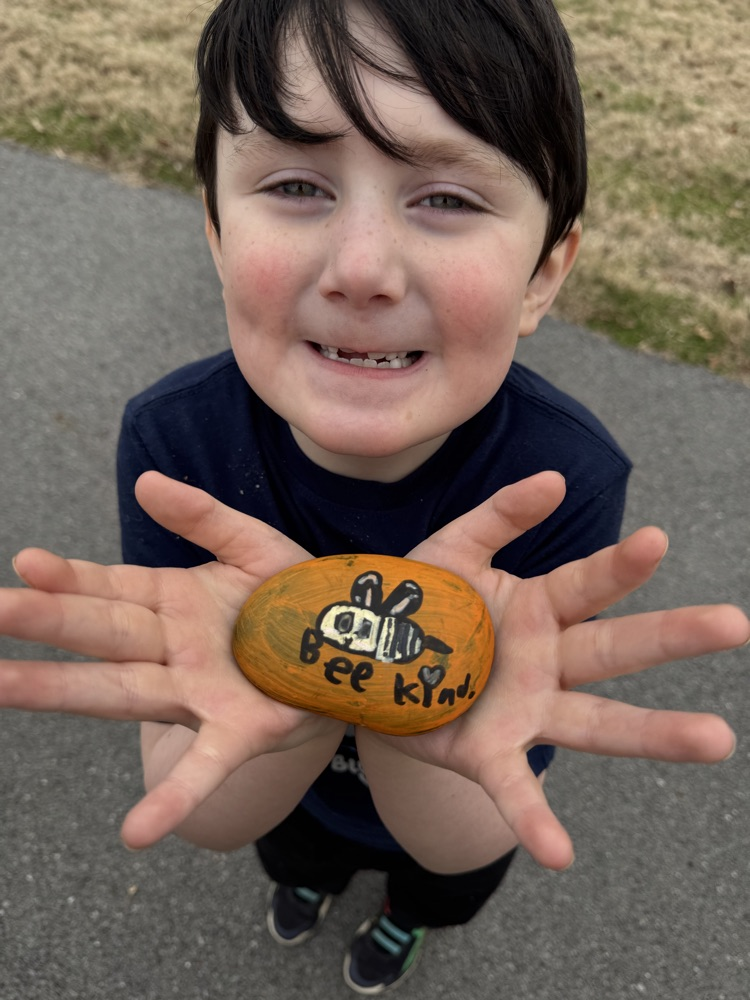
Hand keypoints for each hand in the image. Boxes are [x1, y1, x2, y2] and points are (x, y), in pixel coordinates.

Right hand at [0, 471, 340, 847]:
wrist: (350, 648)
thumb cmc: (293, 598)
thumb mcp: (254, 546)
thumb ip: (204, 516)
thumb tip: (145, 482)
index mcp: (172, 602)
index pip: (107, 587)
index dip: (68, 577)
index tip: (26, 564)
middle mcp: (172, 648)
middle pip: (100, 634)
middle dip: (45, 623)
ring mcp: (199, 693)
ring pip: (122, 691)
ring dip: (63, 692)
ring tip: (1, 687)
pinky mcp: (241, 731)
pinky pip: (204, 767)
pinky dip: (173, 797)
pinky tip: (137, 832)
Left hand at [393, 471, 748, 868]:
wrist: (369, 662)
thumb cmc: (421, 602)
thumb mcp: (451, 550)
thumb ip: (498, 516)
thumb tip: (554, 480)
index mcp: (539, 607)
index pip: (588, 583)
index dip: (619, 564)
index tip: (656, 540)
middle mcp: (547, 660)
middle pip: (616, 650)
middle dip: (672, 636)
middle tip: (736, 624)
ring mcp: (526, 711)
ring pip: (597, 724)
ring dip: (655, 734)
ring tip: (716, 740)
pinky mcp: (488, 754)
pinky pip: (516, 789)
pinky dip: (537, 819)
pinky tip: (561, 853)